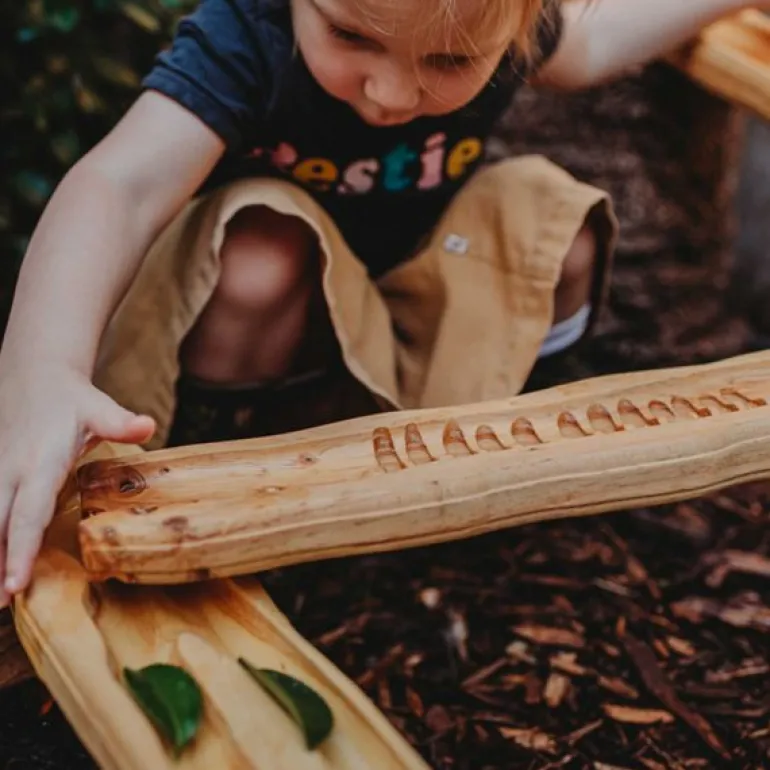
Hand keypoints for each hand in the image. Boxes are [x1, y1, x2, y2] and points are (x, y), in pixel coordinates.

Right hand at [0, 363, 154, 605]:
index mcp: (39, 463)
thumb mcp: (97, 407)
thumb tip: (148, 426)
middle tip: (3, 601)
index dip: (21, 549)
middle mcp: (11, 473)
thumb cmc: (71, 399)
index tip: (16, 583)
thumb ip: (119, 422)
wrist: (36, 376)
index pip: (28, 514)